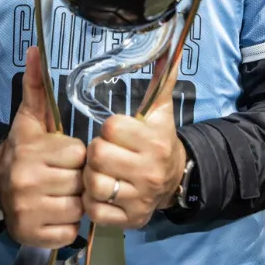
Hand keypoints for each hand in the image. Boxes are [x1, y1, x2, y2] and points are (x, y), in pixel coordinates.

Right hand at [0, 46, 85, 247]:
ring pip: (78, 208)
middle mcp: (27, 181)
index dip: (76, 155)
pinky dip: (67, 226)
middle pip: (80, 182)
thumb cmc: (25, 148)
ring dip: (75, 202)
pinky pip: (69, 233)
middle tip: (65, 175)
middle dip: (78, 179)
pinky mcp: (31, 235)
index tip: (65, 155)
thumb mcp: (31, 116)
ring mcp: (28, 210)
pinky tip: (55, 212)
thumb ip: (37, 84)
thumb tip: (36, 48)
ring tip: (61, 192)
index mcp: (31, 150)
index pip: (78, 153)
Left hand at [82, 59, 186, 228]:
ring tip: (99, 171)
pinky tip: (100, 191)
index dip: (108, 129)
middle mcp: (150, 171)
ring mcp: (140, 198)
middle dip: (95, 152)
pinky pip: (95, 210)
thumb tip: (174, 44)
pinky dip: (91, 202)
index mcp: (155, 141)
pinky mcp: (130, 220)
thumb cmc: (158, 139)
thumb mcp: (160, 109)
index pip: (112, 128)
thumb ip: (163, 77)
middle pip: (99, 155)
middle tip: (103, 152)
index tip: (114, 131)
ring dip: (90, 178)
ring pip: (95, 184)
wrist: (174, 180)